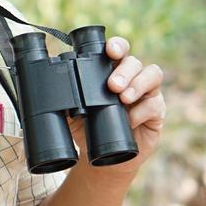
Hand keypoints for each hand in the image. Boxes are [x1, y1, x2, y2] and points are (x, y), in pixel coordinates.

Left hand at [65, 35, 165, 179]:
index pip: (118, 50)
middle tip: (112, 85)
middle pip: (134, 61)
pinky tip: (130, 120)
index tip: (110, 50)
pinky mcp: (156, 111)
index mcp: (111, 70)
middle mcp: (131, 77)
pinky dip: (142, 111)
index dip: (117, 46)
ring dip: (137, 84)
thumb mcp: (71, 112)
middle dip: (124, 70)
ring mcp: (146, 93)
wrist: (102, 159)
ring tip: (123, 98)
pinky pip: (155, 104)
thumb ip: (65, 97)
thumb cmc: (88, 129)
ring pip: (152, 75)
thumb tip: (49, 87)